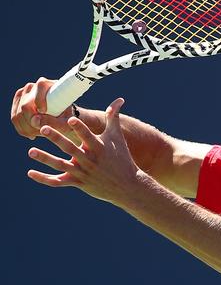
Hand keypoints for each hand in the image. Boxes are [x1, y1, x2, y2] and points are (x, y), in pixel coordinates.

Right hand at [11, 78, 75, 140]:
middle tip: (40, 132)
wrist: (61, 116)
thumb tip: (35, 121)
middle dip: (32, 122)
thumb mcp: (65, 122)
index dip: (40, 101)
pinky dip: (22, 129)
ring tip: (38, 134)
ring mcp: (23, 93)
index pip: (40, 88)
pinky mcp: (17, 102)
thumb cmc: (67, 117)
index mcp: (48, 85)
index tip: (44, 112)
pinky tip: (31, 134)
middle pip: (25, 105)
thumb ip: (53, 122)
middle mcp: (33, 86)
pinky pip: (14, 118)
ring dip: (27, 128)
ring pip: (18, 114)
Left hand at [27, 98, 142, 206]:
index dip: (80, 128)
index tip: (71, 119)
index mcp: (99, 148)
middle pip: (70, 148)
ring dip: (45, 158)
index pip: (88, 136)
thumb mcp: (117, 137)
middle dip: (56, 138)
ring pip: (60, 165)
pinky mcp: (78, 183)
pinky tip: (30, 172)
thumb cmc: (122, 157)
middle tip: (43, 128)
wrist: (127, 185)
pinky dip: (44, 178)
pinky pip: (58, 182)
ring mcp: (83, 172)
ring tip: (30, 151)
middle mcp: (89, 160)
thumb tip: (119, 99)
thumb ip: (113, 118)